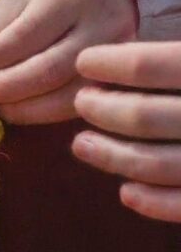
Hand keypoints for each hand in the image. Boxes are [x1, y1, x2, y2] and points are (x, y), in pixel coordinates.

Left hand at [73, 42, 180, 222]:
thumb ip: (176, 58)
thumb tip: (119, 50)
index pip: (155, 64)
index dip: (112, 63)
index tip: (84, 62)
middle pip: (145, 116)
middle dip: (103, 110)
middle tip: (81, 103)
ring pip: (157, 162)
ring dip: (111, 155)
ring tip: (81, 144)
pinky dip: (152, 201)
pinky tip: (125, 192)